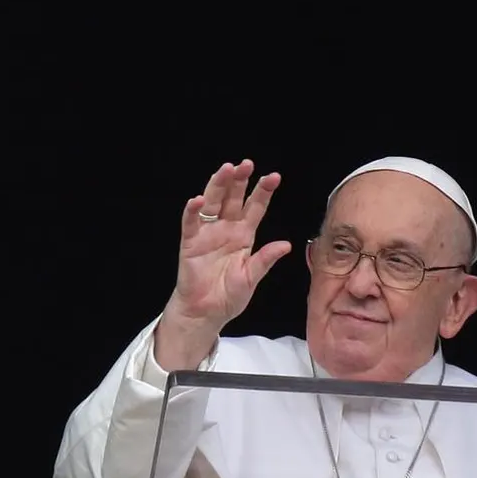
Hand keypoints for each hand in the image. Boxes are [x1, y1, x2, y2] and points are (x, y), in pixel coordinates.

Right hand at [155, 160, 291, 369]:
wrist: (206, 313)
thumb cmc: (229, 296)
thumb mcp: (251, 278)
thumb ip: (265, 260)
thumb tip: (286, 245)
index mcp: (244, 235)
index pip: (255, 208)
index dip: (263, 192)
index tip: (274, 177)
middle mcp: (226, 229)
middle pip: (233, 198)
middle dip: (239, 181)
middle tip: (246, 164)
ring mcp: (207, 233)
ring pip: (213, 203)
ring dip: (218, 186)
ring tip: (225, 170)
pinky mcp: (190, 243)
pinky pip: (190, 223)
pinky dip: (193, 211)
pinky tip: (198, 200)